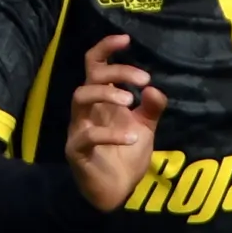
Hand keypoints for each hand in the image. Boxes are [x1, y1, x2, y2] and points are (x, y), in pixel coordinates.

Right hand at [66, 33, 165, 211]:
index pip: (95, 65)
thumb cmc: (125, 157)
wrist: (115, 193)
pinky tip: (132, 138)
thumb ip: (151, 108)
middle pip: (90, 76)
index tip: (126, 40)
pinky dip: (111, 134)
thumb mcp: (145, 128)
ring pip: (80, 97)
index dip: (106, 48)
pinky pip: (88, 135)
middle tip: (143, 80)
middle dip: (117, 72)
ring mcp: (78, 128)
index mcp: (101, 100)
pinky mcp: (76, 150)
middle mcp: (86, 110)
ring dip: (106, 93)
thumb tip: (155, 88)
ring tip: (131, 101)